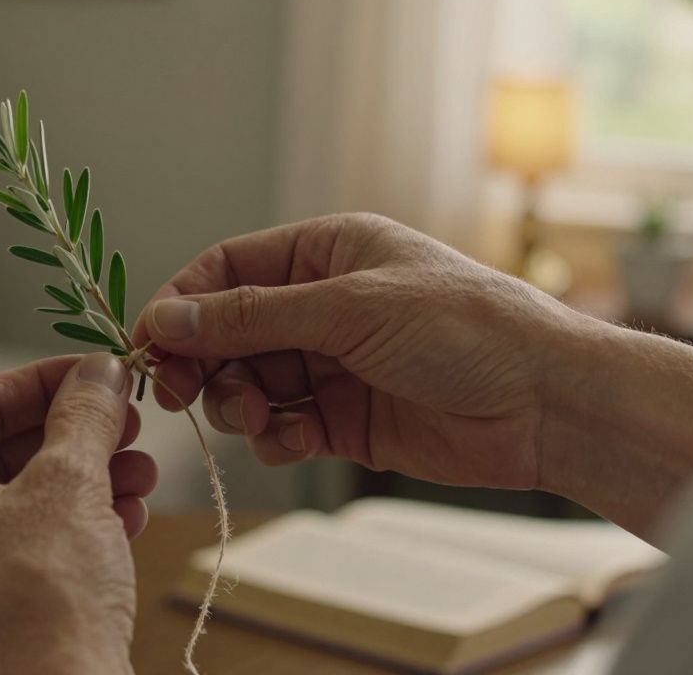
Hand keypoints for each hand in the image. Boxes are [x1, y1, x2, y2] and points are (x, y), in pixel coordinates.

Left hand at [0, 354, 152, 674]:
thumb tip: (97, 374)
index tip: (93, 371)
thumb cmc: (40, 603)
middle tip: (123, 417)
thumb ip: (82, 416)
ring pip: (17, 500)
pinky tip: (128, 513)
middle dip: (71, 432)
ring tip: (139, 468)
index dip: (41, 379)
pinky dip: (74, 523)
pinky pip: (24, 545)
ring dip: (84, 477)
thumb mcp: (70, 484)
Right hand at [132, 213, 576, 490]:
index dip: (181, 305)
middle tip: (181, 394)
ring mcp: (331, 364)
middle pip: (226, 332)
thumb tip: (166, 317)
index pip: (225, 271)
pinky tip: (298, 438)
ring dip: (238, 403)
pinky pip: (281, 426)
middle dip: (204, 363)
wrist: (545, 403)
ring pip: (247, 383)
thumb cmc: (463, 328)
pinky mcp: (343, 419)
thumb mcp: (346, 308)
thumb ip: (249, 318)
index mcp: (323, 253)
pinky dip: (276, 436)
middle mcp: (321, 305)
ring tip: (259, 415)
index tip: (147, 345)